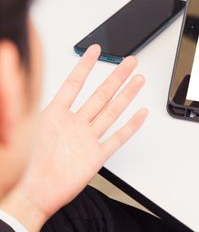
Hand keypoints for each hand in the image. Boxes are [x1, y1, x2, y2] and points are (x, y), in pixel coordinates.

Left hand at [0, 45, 147, 230]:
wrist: (33, 195)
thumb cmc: (24, 165)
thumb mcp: (20, 124)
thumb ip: (17, 95)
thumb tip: (9, 67)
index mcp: (55, 115)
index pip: (74, 84)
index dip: (86, 65)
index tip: (95, 50)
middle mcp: (74, 124)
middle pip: (101, 94)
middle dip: (116, 76)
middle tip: (128, 62)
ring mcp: (87, 139)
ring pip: (112, 112)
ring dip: (126, 95)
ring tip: (138, 80)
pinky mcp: (97, 156)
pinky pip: (117, 138)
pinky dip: (131, 126)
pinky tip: (139, 114)